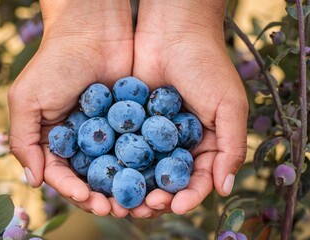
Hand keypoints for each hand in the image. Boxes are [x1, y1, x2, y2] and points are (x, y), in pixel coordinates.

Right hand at [7, 0, 132, 216]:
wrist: (93, 30)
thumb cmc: (56, 63)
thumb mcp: (27, 100)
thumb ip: (23, 141)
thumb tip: (33, 181)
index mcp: (54, 138)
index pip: (62, 173)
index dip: (73, 190)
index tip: (89, 200)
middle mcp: (81, 139)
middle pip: (91, 176)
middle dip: (101, 195)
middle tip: (116, 208)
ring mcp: (106, 131)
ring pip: (115, 167)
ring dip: (123, 186)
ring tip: (136, 200)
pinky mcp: (130, 122)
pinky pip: (135, 147)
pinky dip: (141, 164)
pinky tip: (151, 176)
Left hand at [108, 1, 247, 217]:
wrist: (173, 31)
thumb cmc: (207, 65)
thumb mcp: (229, 106)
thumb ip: (231, 147)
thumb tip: (225, 188)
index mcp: (205, 143)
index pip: (197, 179)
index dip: (187, 196)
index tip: (173, 205)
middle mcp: (178, 143)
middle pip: (167, 180)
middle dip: (156, 197)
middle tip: (142, 208)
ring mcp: (153, 134)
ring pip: (143, 169)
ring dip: (135, 187)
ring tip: (123, 200)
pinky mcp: (132, 123)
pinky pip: (125, 147)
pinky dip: (118, 163)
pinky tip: (108, 174)